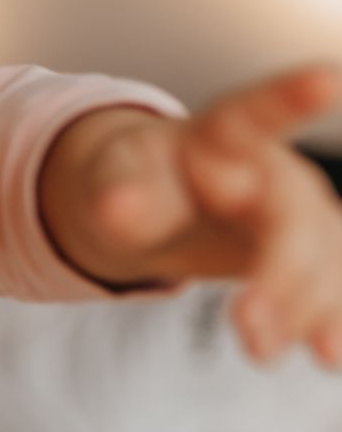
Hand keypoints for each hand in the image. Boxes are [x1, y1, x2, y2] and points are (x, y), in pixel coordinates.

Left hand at [40, 66, 341, 364]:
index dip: (292, 94)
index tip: (328, 77)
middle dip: (281, 276)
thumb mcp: (112, 178)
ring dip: (306, 310)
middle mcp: (273, 169)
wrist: (152, 206)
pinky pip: (333, 288)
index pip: (257, 111)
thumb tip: (118, 210)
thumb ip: (117, 190)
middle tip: (246, 331)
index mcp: (222, 133)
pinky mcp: (312, 255)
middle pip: (295, 218)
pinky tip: (327, 354)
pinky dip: (331, 321)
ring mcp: (301, 212)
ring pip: (325, 260)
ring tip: (260, 353)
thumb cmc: (134, 179)